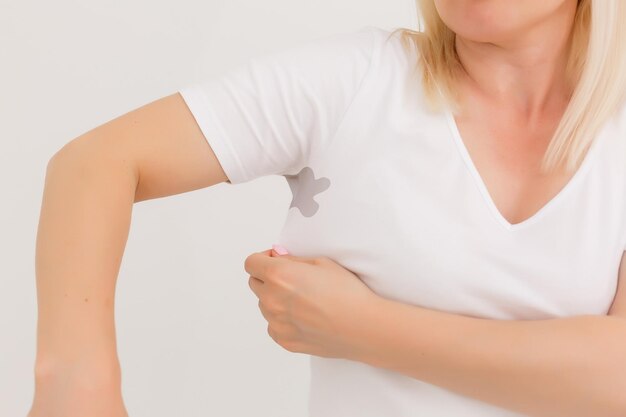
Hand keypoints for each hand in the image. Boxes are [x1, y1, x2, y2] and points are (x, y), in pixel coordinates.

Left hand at [245, 245, 380, 359]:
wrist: (364, 327)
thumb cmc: (348, 293)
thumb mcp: (322, 263)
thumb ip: (293, 260)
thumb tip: (277, 257)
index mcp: (279, 275)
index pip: (251, 263)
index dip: (262, 258)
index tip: (275, 260)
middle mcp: (272, 299)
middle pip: (254, 283)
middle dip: (267, 277)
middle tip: (291, 279)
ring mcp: (276, 322)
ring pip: (263, 305)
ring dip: (275, 299)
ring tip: (303, 300)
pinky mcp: (284, 340)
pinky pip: (273, 325)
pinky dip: (282, 319)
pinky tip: (304, 316)